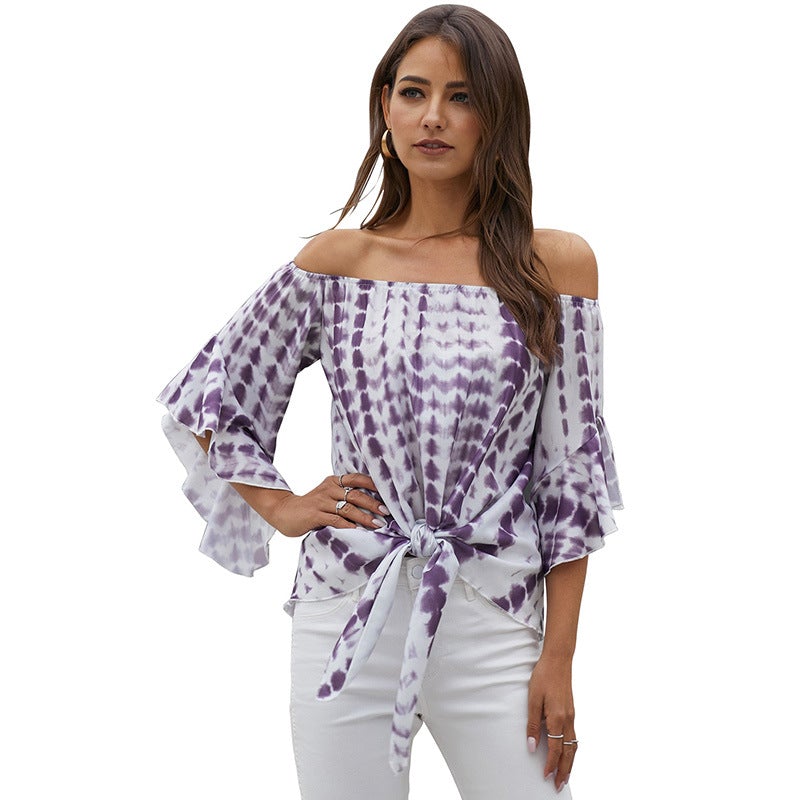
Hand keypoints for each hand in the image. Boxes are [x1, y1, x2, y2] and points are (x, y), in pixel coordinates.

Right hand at [269, 473, 389, 537]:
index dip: (373, 484)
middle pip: (355, 494)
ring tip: (377, 524)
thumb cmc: (310, 507)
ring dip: (365, 517)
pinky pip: (336, 520)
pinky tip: (358, 532)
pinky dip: (349, 526)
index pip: (356, 478)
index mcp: (333, 482)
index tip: (388, 492)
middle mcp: (328, 488)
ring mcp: (321, 501)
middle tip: (386, 512)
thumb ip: (343, 499)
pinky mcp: (315, 514)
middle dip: (373, 503)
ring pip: (348, 508)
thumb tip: (371, 509)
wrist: (283, 512)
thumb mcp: (327, 498)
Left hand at [526, 655, 576, 792]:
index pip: (555, 749)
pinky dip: (572, 750)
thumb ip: (533, 724)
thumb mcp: (533, 700)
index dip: (550, 765)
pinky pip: (573, 736)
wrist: (558, 660)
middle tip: (559, 785)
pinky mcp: (571, 712)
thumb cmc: (544, 677)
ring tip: (565, 775)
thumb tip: (532, 746)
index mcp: (557, 718)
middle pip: (569, 752)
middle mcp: (568, 720)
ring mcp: (571, 716)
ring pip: (574, 746)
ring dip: (570, 763)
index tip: (545, 776)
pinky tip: (567, 753)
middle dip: (564, 771)